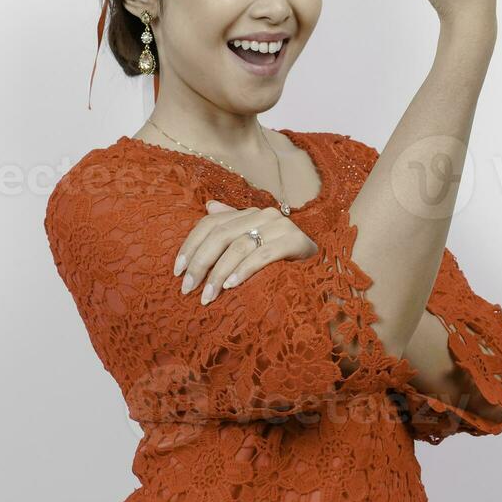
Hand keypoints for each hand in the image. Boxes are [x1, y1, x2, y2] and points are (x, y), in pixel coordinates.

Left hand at [172, 200, 319, 305]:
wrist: (323, 271)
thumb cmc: (282, 262)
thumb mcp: (254, 245)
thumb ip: (232, 226)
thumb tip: (209, 206)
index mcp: (249, 213)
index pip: (211, 223)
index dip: (191, 245)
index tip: (177, 270)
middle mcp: (263, 214)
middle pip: (221, 234)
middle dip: (200, 262)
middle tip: (187, 288)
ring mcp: (281, 226)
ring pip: (239, 246)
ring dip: (218, 273)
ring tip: (207, 295)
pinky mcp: (295, 241)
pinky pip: (262, 255)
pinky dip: (243, 270)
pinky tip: (230, 286)